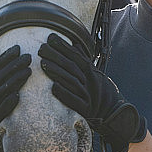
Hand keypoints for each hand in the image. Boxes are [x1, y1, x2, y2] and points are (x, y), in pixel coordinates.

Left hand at [38, 33, 145, 151]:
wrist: (110, 114)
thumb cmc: (95, 92)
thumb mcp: (91, 74)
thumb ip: (82, 59)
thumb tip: (75, 42)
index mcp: (91, 73)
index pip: (77, 57)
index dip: (65, 47)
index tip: (51, 38)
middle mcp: (91, 82)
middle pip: (73, 67)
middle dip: (57, 56)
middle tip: (42, 48)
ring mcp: (88, 96)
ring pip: (72, 81)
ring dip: (57, 72)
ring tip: (43, 64)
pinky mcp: (85, 110)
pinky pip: (74, 101)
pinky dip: (64, 93)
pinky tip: (53, 87)